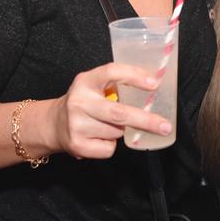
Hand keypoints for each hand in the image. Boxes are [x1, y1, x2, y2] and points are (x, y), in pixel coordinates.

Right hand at [51, 62, 171, 158]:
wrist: (53, 125)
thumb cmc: (84, 103)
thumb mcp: (94, 87)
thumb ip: (117, 86)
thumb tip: (154, 92)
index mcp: (85, 81)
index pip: (111, 72)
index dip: (134, 76)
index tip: (154, 83)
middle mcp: (79, 101)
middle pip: (119, 112)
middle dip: (146, 121)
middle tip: (166, 126)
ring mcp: (76, 124)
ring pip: (117, 132)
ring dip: (121, 130)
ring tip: (106, 125)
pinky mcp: (77, 145)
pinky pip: (109, 148)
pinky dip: (110, 145)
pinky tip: (98, 137)